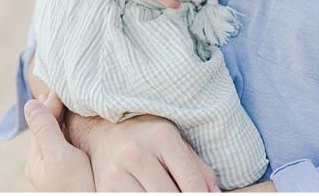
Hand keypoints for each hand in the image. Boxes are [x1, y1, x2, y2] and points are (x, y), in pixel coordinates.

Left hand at [24, 92, 94, 191]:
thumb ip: (46, 130)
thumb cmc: (77, 185)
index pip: (40, 122)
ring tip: (74, 100)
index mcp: (36, 158)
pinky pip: (68, 141)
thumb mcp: (59, 156)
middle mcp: (44, 162)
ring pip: (58, 133)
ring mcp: (58, 166)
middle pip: (47, 127)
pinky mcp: (72, 168)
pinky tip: (82, 122)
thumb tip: (30, 104)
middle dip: (55, 107)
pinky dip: (72, 127)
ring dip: (64, 116)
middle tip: (67, 86)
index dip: (51, 102)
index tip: (63, 85)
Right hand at [67, 113, 218, 191]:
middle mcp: (137, 153)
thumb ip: (198, 168)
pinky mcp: (104, 187)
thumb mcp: (177, 142)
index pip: (191, 181)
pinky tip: (152, 193)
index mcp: (163, 137)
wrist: (104, 129)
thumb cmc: (148, 136)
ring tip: (169, 194)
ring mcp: (117, 172)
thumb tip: (214, 193)